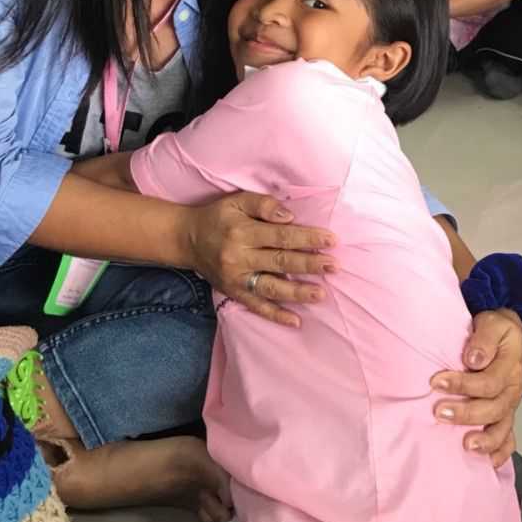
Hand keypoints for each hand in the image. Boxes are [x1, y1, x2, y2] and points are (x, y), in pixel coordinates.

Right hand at [181, 192, 336, 328]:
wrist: (186, 239)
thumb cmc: (217, 217)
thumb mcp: (237, 201)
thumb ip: (263, 204)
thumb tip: (290, 217)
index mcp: (243, 231)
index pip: (281, 236)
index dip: (307, 238)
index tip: (331, 240)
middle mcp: (239, 257)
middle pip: (280, 261)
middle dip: (310, 264)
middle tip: (334, 266)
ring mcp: (236, 278)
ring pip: (271, 287)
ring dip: (298, 292)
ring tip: (321, 293)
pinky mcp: (233, 293)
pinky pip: (256, 306)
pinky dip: (276, 315)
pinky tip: (296, 321)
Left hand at [430, 308, 521, 467]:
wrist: (507, 336)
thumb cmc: (497, 331)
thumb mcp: (493, 324)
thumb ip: (484, 339)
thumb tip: (474, 358)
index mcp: (510, 368)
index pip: (488, 381)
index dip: (463, 384)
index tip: (438, 382)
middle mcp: (512, 390)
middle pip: (493, 408)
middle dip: (466, 413)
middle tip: (439, 412)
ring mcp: (509, 406)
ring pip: (501, 428)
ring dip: (484, 439)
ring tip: (466, 444)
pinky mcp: (505, 416)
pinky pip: (508, 440)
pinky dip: (500, 453)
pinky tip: (487, 463)